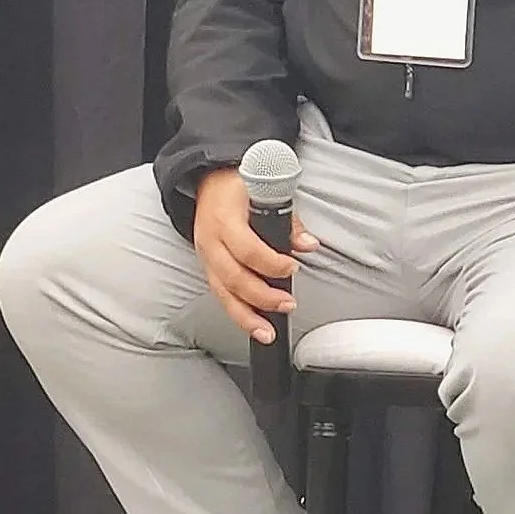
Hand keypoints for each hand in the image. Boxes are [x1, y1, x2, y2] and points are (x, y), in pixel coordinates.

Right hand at [192, 167, 319, 345]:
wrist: (209, 181)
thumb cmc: (238, 187)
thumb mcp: (265, 193)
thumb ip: (289, 222)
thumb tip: (308, 244)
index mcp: (225, 220)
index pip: (247, 249)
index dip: (271, 263)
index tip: (293, 267)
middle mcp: (211, 241)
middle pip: (233, 277)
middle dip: (262, 296)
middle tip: (288, 303)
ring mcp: (206, 257)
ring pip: (223, 293)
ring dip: (247, 315)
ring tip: (268, 332)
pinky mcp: (207, 268)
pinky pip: (220, 295)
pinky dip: (237, 314)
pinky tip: (253, 326)